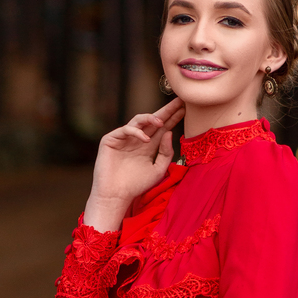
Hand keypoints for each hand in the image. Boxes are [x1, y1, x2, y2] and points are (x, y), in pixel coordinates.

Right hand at [84, 100, 183, 232]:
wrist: (116, 196)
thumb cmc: (136, 185)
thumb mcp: (158, 170)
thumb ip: (166, 153)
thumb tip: (169, 133)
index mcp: (148, 145)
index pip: (163, 128)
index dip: (173, 118)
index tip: (186, 109)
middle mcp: (137, 139)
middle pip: (153, 121)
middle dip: (166, 111)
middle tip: (179, 101)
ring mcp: (124, 138)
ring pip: (138, 121)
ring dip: (151, 118)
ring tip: (162, 122)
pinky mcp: (111, 139)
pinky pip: (125, 130)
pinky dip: (136, 132)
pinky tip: (145, 139)